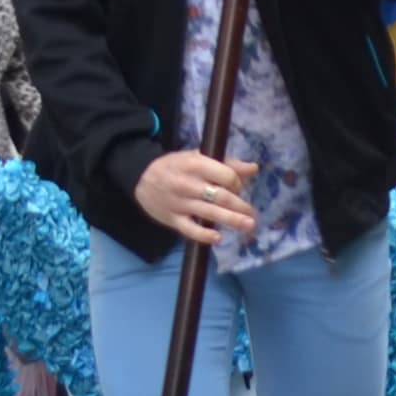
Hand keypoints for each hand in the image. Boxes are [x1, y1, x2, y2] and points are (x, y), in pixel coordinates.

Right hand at [134, 149, 259, 247]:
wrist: (141, 177)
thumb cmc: (176, 166)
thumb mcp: (198, 157)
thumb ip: (227, 163)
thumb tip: (254, 168)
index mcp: (196, 165)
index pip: (226, 176)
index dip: (237, 183)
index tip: (238, 188)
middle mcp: (189, 185)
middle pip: (222, 197)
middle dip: (241, 207)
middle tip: (253, 215)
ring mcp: (180, 204)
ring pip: (210, 214)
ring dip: (232, 220)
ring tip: (249, 226)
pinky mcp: (173, 219)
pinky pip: (191, 230)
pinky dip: (205, 236)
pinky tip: (219, 238)